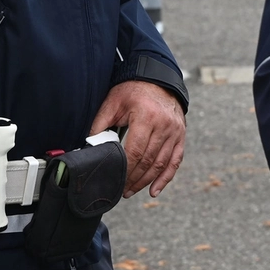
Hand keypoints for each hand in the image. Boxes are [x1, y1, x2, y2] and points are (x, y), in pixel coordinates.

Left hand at [90, 80, 185, 197]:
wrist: (158, 79)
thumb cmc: (133, 90)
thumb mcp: (113, 102)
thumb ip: (101, 124)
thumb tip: (89, 145)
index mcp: (146, 116)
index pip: (135, 151)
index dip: (125, 169)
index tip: (114, 179)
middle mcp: (164, 125)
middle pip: (148, 161)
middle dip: (133, 179)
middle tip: (120, 190)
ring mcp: (175, 132)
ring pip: (161, 164)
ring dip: (145, 181)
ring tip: (131, 190)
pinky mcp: (181, 136)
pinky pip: (175, 161)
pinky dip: (165, 178)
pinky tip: (154, 190)